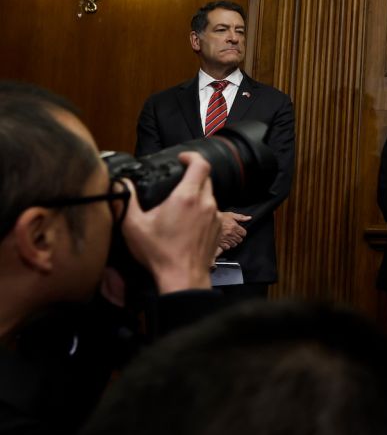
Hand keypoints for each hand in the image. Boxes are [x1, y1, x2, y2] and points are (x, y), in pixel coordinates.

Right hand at [121, 152, 219, 292]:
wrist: (183, 277)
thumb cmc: (159, 252)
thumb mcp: (134, 226)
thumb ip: (126, 201)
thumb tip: (121, 184)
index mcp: (187, 196)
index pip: (201, 164)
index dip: (192, 156)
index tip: (181, 158)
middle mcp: (206, 203)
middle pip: (206, 178)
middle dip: (193, 174)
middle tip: (176, 179)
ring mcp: (215, 216)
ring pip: (209, 195)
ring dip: (197, 193)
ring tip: (178, 202)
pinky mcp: (217, 229)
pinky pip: (211, 211)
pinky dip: (201, 209)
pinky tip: (186, 220)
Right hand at [217, 211, 250, 251]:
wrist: (207, 221)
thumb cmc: (219, 217)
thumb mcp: (231, 215)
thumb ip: (241, 217)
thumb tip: (249, 218)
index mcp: (234, 226)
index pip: (244, 233)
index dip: (242, 232)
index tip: (239, 232)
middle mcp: (231, 233)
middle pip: (239, 240)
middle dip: (238, 237)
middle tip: (234, 235)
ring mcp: (225, 238)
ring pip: (234, 244)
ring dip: (233, 242)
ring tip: (229, 238)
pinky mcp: (220, 243)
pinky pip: (227, 247)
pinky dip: (227, 245)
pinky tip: (225, 242)